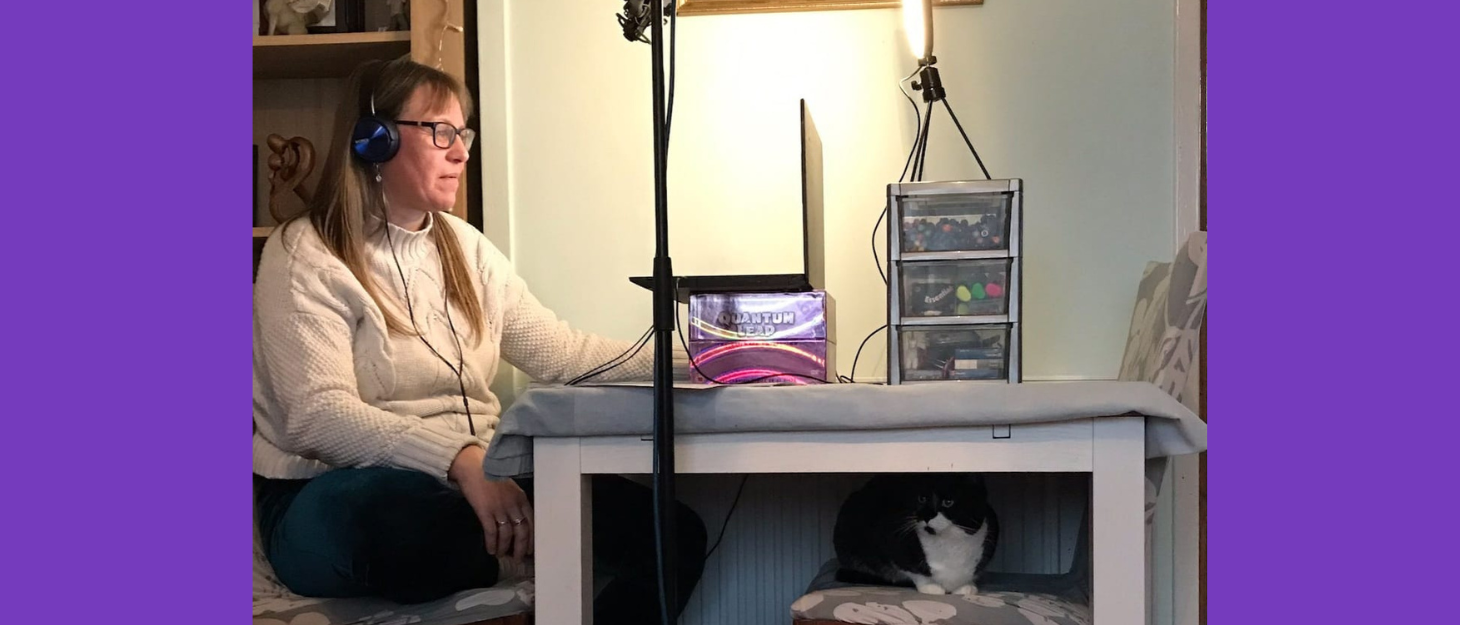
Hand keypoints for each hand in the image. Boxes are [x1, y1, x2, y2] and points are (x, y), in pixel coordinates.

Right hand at [449, 446, 533, 561]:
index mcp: (522, 498)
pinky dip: (492, 543)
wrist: (473, 467)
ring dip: (504, 547)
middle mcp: (514, 505)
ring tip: (501, 555)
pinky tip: (490, 550)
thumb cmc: (490, 477)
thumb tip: (517, 522)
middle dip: (520, 548)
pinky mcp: (485, 511)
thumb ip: (515, 503)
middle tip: (517, 559)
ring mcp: (500, 508)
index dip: (531, 538)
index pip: (532, 522)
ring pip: (507, 534)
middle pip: (522, 532)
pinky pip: (491, 532)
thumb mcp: (510, 488)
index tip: (530, 550)